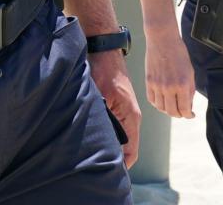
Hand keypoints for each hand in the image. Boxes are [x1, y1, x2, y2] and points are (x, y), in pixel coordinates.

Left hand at [88, 49, 141, 167]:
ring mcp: (124, 112)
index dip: (121, 166)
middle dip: (113, 158)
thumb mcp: (101, 95)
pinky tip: (91, 138)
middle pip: (126, 148)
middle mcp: (131, 117)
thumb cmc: (103, 68)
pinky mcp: (117, 107)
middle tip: (94, 165)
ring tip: (90, 154)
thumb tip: (100, 140)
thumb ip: (104, 119)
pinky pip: (115, 129)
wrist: (103, 48)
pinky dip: (106, 136)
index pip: (131, 151)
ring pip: (119, 139)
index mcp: (132, 117)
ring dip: (109, 146)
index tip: (107, 173)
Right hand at [143, 29, 196, 118]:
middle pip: (172, 112)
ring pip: (161, 108)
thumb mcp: (190, 71)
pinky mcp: (148, 82)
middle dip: (179, 115)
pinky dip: (157, 103)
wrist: (162, 40)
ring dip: (167, 110)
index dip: (188, 115)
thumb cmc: (178, 53)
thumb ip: (190, 89)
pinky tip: (162, 101)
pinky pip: (151, 100)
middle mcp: (169, 88)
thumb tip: (188, 104)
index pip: (185, 109)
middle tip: (182, 112)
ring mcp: (157, 86)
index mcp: (182, 84)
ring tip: (172, 106)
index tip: (190, 115)